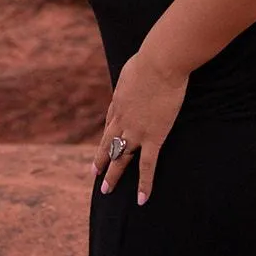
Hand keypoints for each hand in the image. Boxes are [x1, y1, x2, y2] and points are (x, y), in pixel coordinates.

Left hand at [92, 49, 188, 204]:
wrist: (160, 62)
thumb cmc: (151, 57)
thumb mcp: (134, 66)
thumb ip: (134, 75)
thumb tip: (138, 72)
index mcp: (118, 101)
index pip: (110, 122)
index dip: (108, 135)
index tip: (105, 144)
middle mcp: (122, 119)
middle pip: (108, 143)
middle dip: (101, 161)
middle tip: (95, 175)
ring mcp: (136, 131)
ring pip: (121, 158)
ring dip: (113, 175)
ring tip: (106, 190)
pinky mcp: (153, 137)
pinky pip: (148, 165)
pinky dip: (144, 184)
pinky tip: (142, 199)